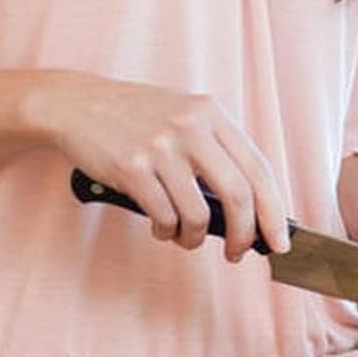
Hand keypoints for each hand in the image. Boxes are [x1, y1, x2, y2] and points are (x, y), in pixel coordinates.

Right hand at [38, 71, 288, 260]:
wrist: (78, 103)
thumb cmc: (136, 116)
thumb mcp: (185, 115)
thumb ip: (215, 148)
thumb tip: (248, 204)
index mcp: (212, 114)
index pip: (258, 168)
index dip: (273, 209)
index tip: (279, 238)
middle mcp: (192, 127)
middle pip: (238, 194)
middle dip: (244, 234)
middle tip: (238, 253)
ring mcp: (162, 147)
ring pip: (197, 213)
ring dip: (194, 238)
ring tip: (186, 238)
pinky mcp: (131, 167)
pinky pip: (162, 215)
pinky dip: (165, 230)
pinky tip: (161, 226)